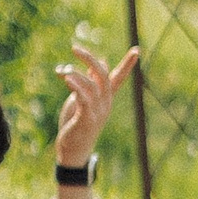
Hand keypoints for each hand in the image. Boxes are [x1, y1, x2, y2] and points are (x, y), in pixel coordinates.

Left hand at [53, 43, 137, 176]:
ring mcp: (97, 112)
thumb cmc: (77, 123)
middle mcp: (105, 104)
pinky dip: (75, 86)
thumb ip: (91, 81)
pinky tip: (66, 77)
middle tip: (74, 48)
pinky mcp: (86, 119)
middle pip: (103, 76)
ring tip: (60, 70)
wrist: (73, 150)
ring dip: (74, 74)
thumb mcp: (84, 100)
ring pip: (91, 85)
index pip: (119, 78)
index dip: (127, 64)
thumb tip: (102, 61)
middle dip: (90, 59)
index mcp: (106, 98)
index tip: (137, 50)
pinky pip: (83, 99)